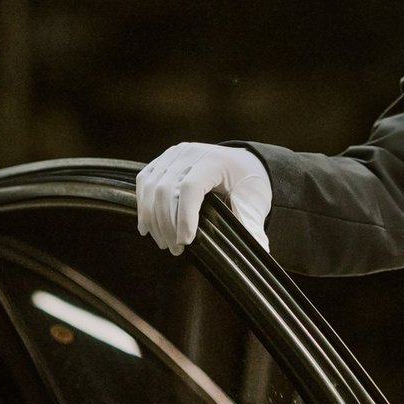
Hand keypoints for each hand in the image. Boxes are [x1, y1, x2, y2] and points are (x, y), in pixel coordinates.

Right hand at [137, 143, 271, 254]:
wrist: (242, 164)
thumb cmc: (248, 183)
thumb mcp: (254, 202)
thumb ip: (252, 224)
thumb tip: (260, 249)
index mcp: (214, 161)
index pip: (191, 187)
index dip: (184, 216)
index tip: (185, 242)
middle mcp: (190, 153)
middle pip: (165, 189)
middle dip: (167, 224)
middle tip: (176, 250)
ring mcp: (174, 155)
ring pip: (151, 186)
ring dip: (152, 219)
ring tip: (164, 243)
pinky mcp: (163, 160)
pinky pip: (145, 181)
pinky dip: (143, 205)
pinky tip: (146, 227)